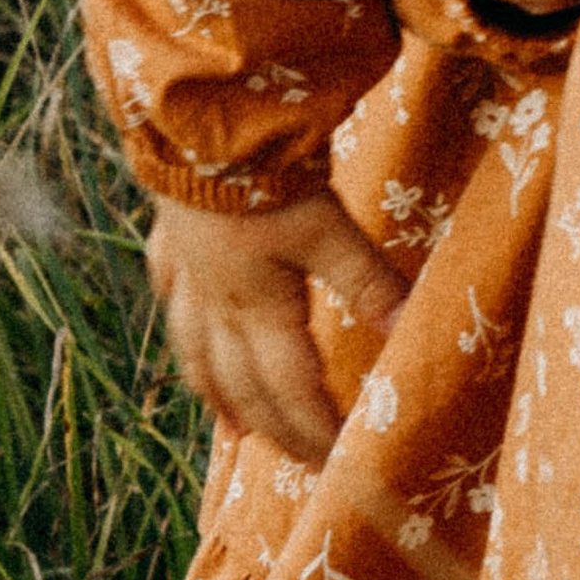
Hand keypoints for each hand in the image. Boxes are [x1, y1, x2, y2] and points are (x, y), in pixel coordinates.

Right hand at [145, 191, 405, 465]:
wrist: (195, 119)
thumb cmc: (263, 176)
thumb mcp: (326, 229)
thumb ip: (368, 282)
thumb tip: (409, 333)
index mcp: (256, 308)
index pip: (289, 390)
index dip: (315, 429)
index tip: (340, 460)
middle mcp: (214, 305)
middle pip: (242, 387)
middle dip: (274, 429)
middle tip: (302, 460)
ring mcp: (186, 276)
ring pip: (198, 357)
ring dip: (223, 400)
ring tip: (238, 431)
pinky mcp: (170, 242)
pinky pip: (172, 306)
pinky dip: (187, 339)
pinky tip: (191, 342)